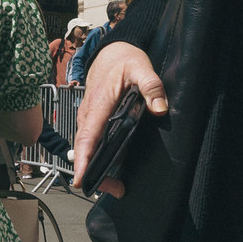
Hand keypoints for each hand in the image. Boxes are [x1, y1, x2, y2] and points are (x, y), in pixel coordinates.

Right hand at [71, 41, 166, 195]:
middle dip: (94, 173)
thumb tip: (159, 109)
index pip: (87, 136)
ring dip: (96, 167)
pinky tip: (111, 167)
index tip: (83, 179)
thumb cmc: (123, 59)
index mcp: (98, 104)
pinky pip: (90, 141)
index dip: (83, 160)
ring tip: (116, 186)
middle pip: (84, 149)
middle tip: (116, 190)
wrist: (111, 51)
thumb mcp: (141, 67)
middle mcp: (88, 114)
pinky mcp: (91, 119)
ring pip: (85, 147)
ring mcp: (88, 117)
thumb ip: (152, 86)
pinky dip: (96, 156)